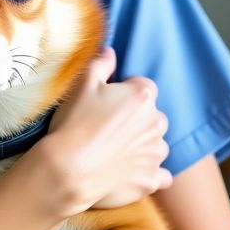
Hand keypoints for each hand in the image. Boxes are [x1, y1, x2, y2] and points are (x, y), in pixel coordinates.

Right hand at [34, 47, 171, 213]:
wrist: (68, 169)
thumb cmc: (74, 122)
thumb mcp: (82, 84)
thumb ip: (100, 64)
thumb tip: (110, 51)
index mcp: (142, 96)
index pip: (144, 86)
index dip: (126, 92)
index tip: (108, 102)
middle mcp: (157, 122)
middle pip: (153, 115)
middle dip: (137, 118)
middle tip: (109, 126)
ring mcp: (156, 153)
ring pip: (157, 143)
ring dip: (144, 145)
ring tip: (116, 151)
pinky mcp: (151, 179)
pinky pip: (162, 175)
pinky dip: (151, 173)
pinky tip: (133, 172)